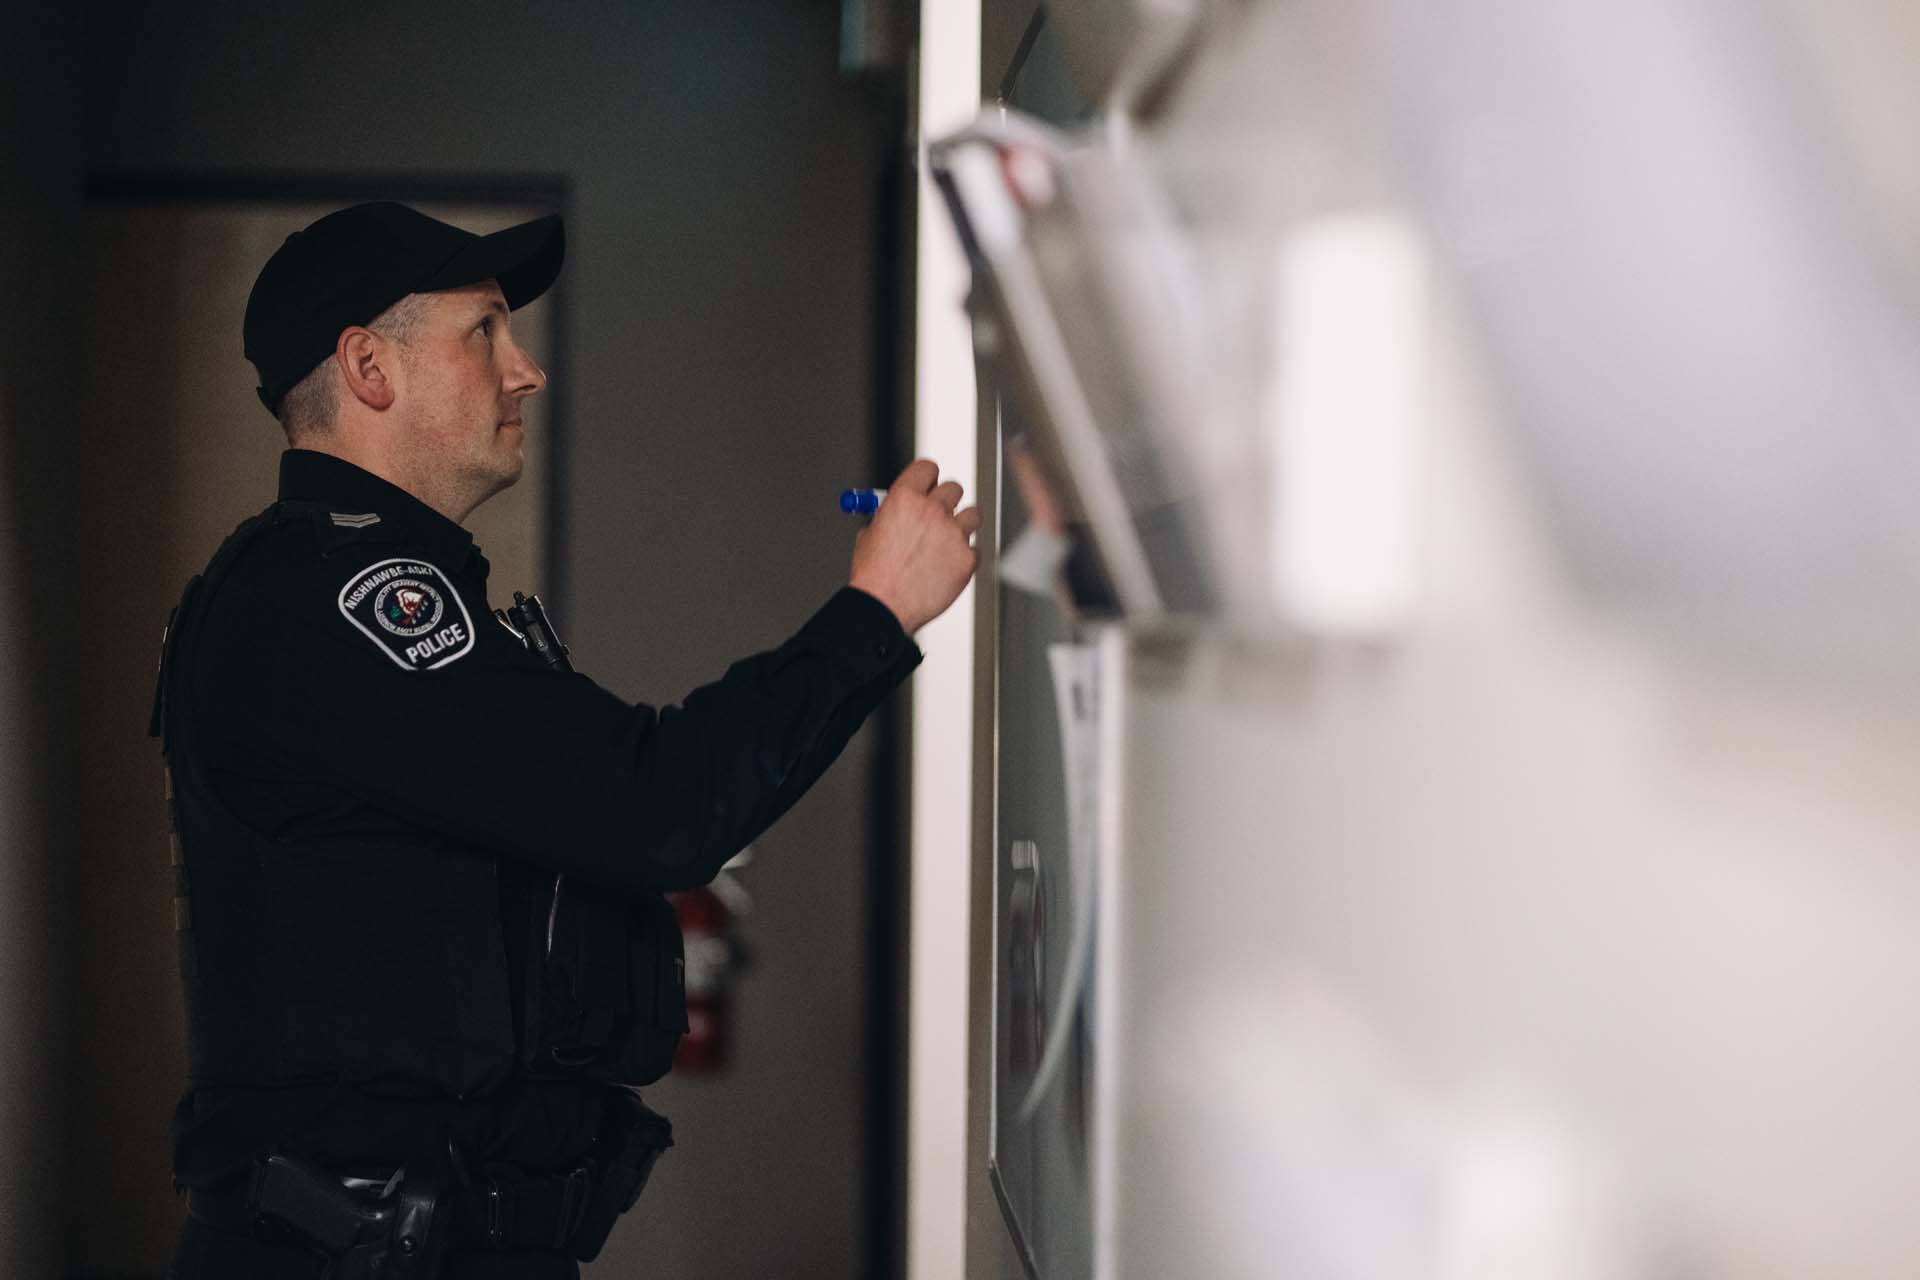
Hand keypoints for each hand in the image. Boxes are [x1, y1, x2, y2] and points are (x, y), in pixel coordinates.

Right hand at [848, 458, 980, 634]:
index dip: (928, 478)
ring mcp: (953, 534)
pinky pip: (974, 548)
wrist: (884, 607)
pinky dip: (964, 555)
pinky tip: (947, 567)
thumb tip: (906, 506)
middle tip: (938, 516)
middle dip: (946, 500)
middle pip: (953, 488)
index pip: (928, 468)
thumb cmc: (874, 575)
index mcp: (904, 498)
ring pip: (972, 514)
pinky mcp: (967, 558)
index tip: (928, 487)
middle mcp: (931, 510)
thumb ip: (892, 514)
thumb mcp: (871, 533)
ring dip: (962, 524)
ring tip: (945, 542)